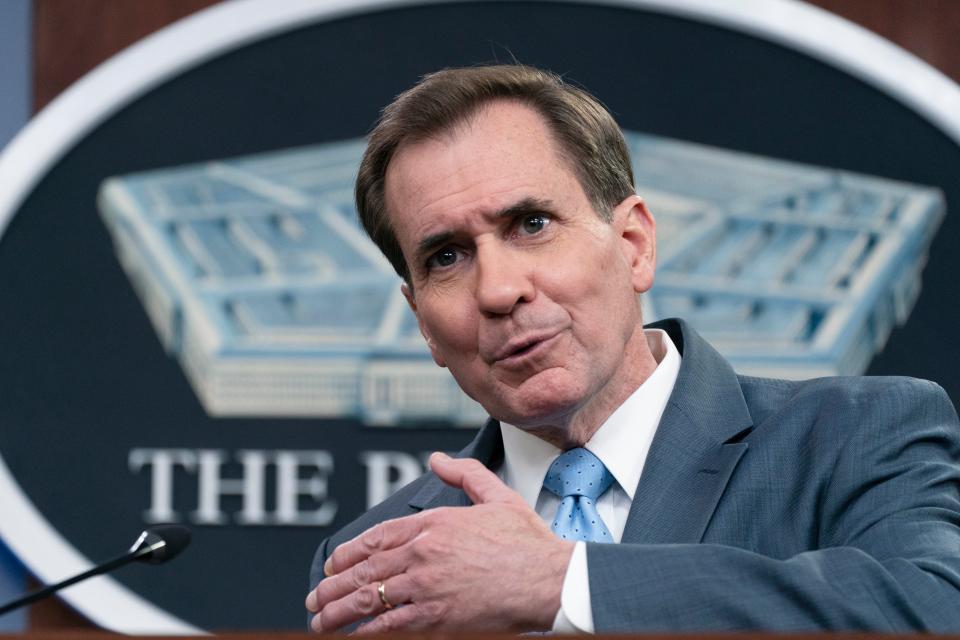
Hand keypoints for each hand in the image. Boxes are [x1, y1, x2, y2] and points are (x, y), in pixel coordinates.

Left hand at [305, 452, 574, 632]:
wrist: (548, 579)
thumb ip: (464, 475)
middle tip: (316, 598)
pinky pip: (388, 626)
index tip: (334, 564)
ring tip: (321, 621)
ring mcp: (425, 586)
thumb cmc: (528, 543)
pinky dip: (365, 632)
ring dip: (338, 611)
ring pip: (368, 599)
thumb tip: (437, 459)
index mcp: (434, 523)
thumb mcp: (497, 496)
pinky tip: (351, 637)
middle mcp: (422, 552)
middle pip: (364, 570)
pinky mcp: (434, 617)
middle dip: (333, 586)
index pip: (377, 536)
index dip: (349, 553)